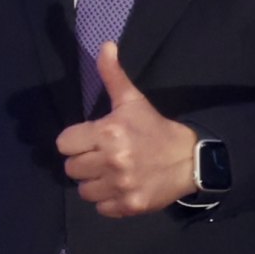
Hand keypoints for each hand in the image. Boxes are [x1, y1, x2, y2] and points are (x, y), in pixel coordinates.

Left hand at [56, 43, 200, 215]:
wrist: (190, 160)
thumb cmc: (155, 129)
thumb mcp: (133, 101)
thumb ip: (113, 76)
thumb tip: (105, 45)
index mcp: (107, 132)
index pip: (64, 143)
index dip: (76, 141)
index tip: (92, 140)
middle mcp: (111, 160)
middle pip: (70, 168)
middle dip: (85, 162)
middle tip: (104, 156)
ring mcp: (120, 185)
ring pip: (83, 190)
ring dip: (94, 182)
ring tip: (113, 172)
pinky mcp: (129, 205)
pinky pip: (100, 208)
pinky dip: (108, 200)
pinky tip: (122, 187)